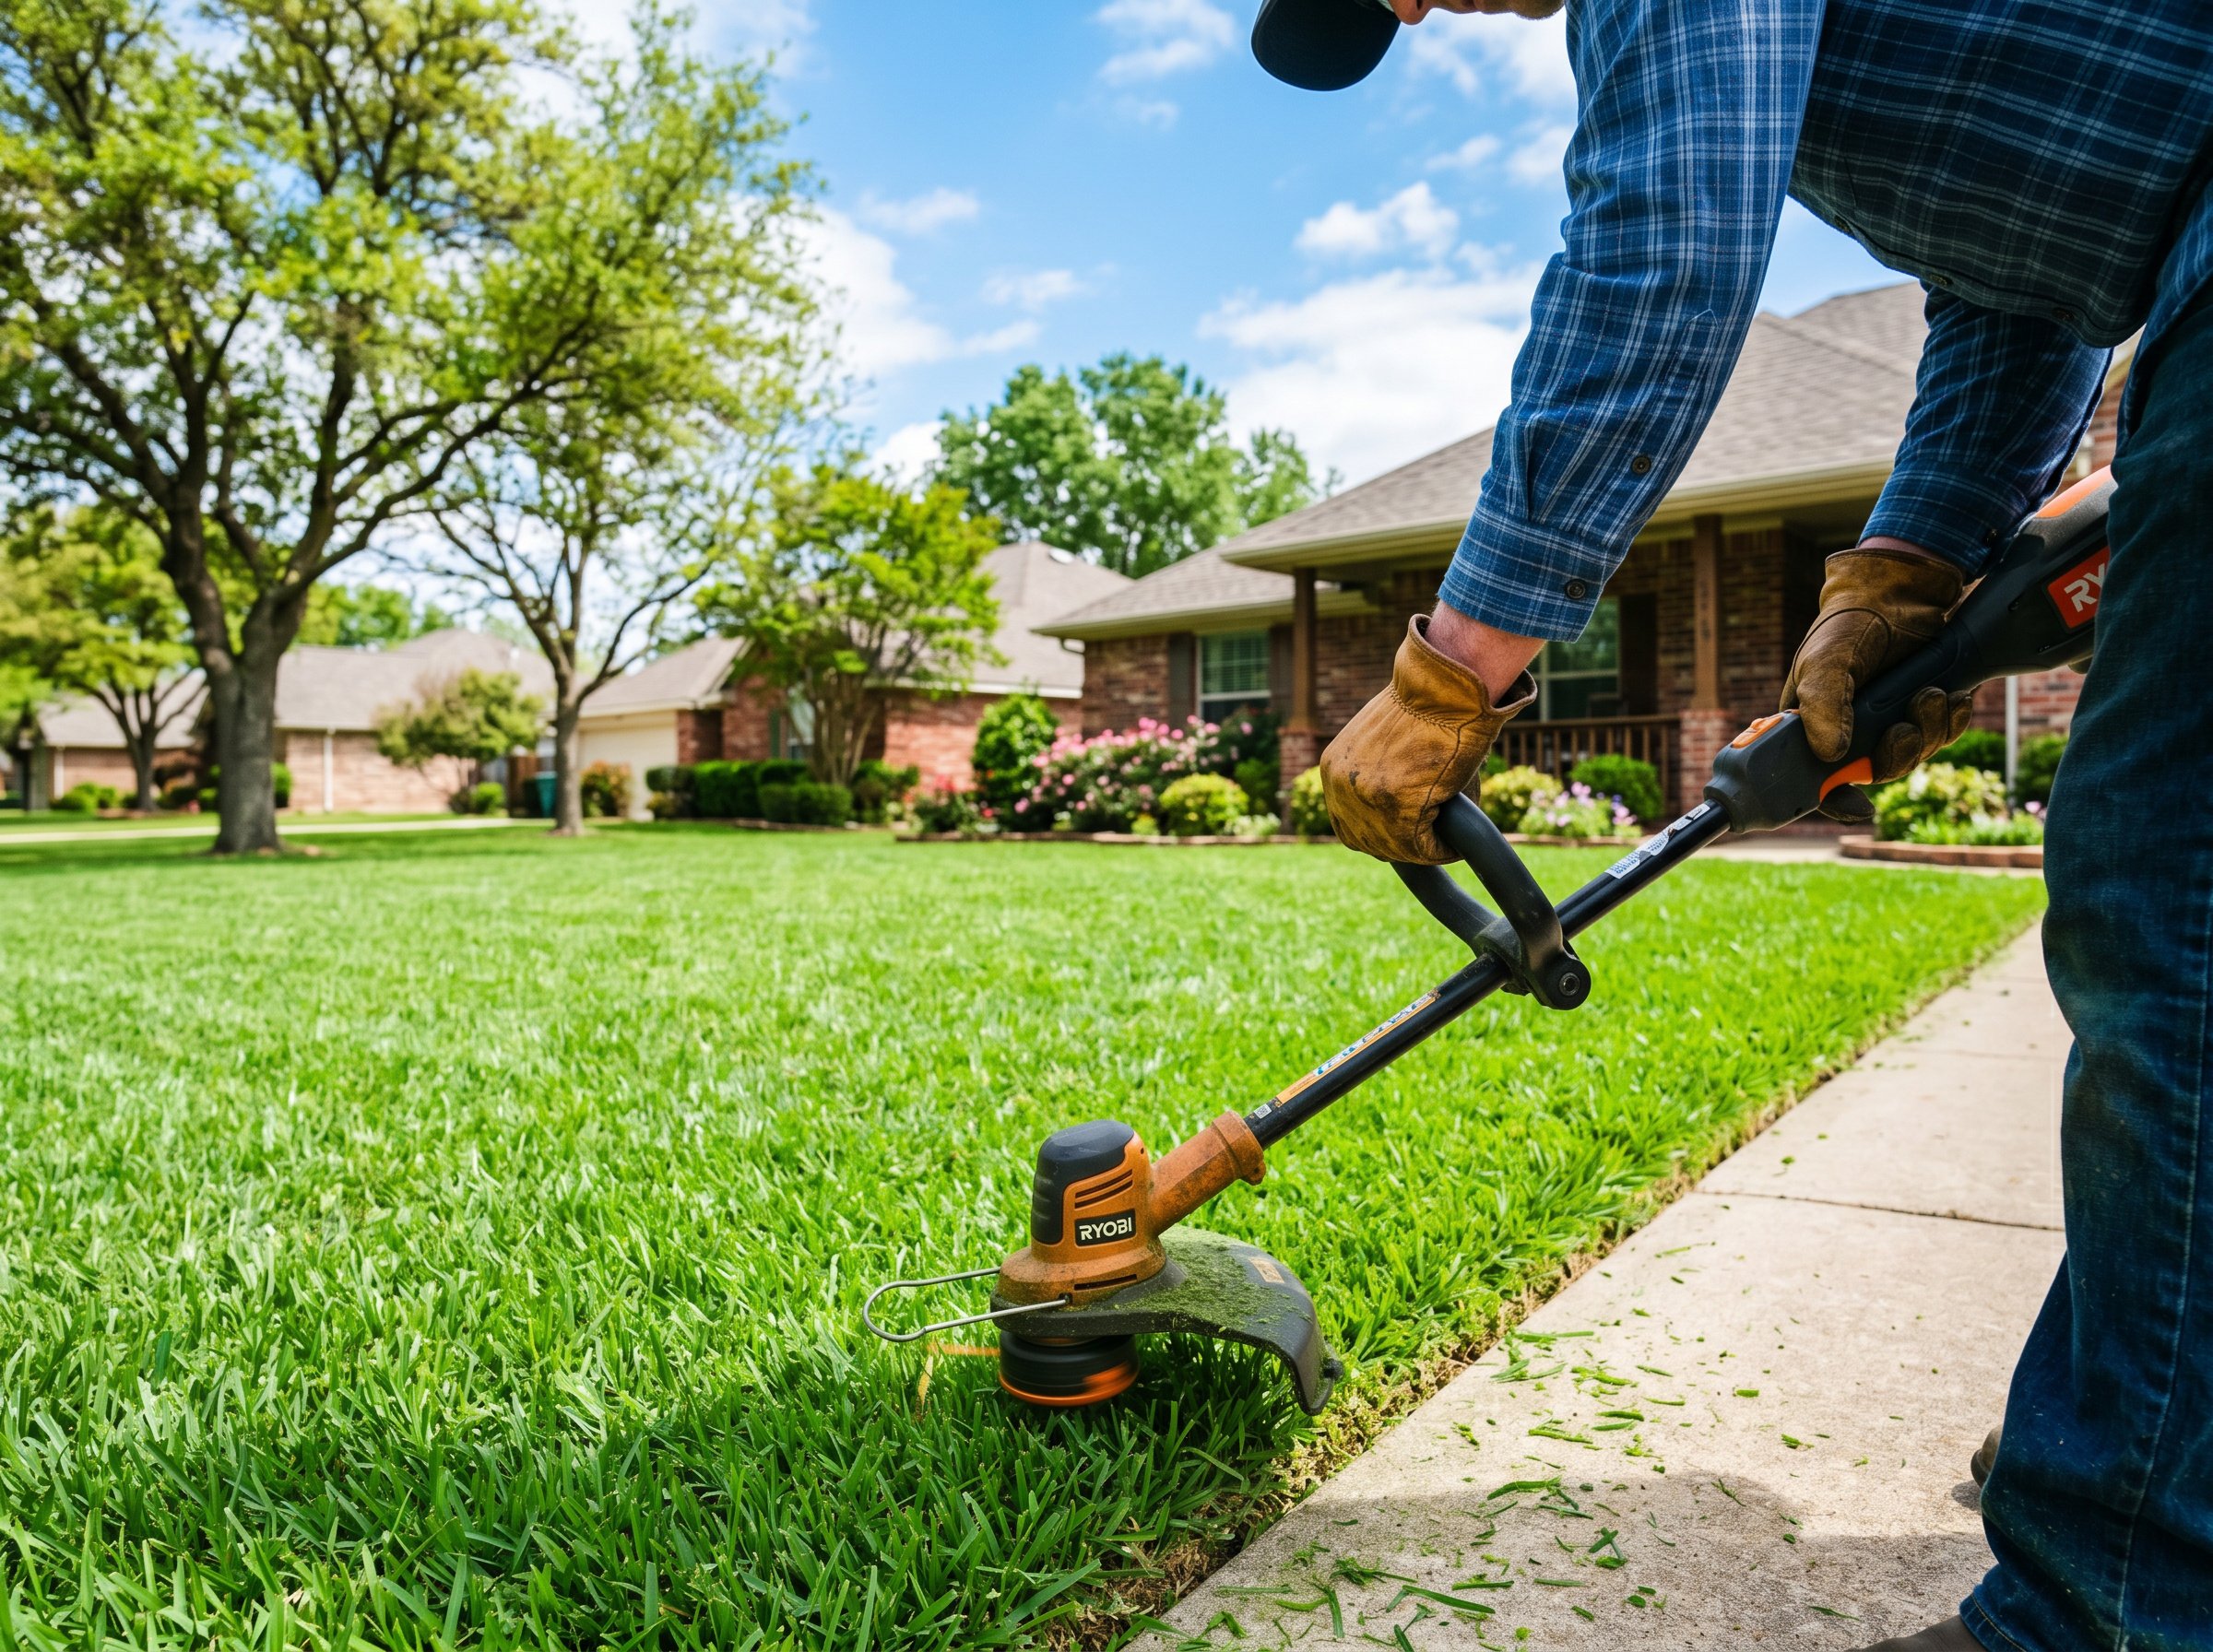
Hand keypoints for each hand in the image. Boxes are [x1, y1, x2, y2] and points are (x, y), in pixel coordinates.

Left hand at [1320, 613, 1535, 862]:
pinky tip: (1453, 845)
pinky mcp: (1398, 809)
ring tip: (1443, 843)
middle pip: (1365, 840)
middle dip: (1399, 845)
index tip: (1410, 831)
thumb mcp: (1389, 743)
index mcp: (1335, 768)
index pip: (1347, 821)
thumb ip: (1384, 776)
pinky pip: (1420, 848)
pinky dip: (1440, 851)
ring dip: (1421, 850)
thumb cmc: (1430, 709)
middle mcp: (1341, 786)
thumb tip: (1405, 812)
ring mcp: (1366, 799)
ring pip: (1394, 848)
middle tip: (1428, 841)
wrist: (1447, 690)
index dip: (1381, 831)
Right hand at [1781, 543, 1972, 821]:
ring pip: (1913, 755)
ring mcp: (1888, 721)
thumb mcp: (1824, 664)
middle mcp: (1850, 731)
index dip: (1834, 799)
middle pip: (1874, 773)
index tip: (1859, 806)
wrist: (1897, 591)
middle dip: (1896, 754)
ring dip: (1928, 731)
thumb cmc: (1847, 625)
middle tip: (1903, 726)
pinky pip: (1942, 735)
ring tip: (1930, 694)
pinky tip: (1952, 698)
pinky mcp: (1923, 709)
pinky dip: (1950, 721)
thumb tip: (1834, 755)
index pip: (1816, 780)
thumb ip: (1823, 708)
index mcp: (1813, 726)